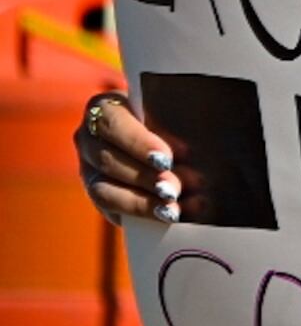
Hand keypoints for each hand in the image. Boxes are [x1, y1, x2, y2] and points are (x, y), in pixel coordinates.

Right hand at [72, 92, 180, 223]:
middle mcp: (89, 140)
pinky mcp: (101, 197)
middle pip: (108, 160)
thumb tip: (185, 153)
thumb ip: (174, 127)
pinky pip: (114, 210)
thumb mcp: (174, 115)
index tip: (166, 159)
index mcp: (105, 109)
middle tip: (174, 189)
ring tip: (174, 209)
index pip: (113, 124)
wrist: (166, 141)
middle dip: (145, 178)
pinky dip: (144, 214)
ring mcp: (89, 170)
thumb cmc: (174, 117)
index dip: (138, 143)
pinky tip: (172, 216)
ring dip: (143, 202)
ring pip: (105, 190)